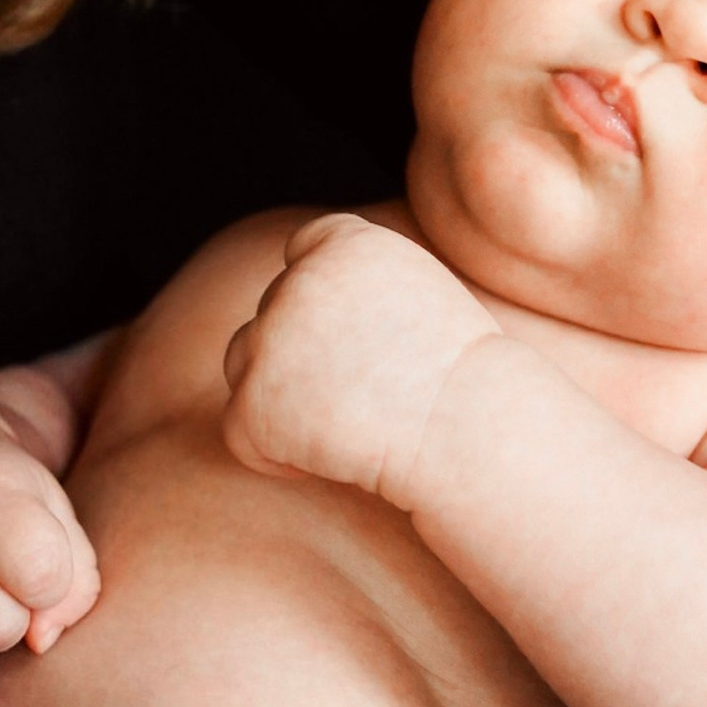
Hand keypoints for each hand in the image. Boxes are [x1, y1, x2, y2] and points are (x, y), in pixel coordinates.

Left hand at [222, 210, 498, 506]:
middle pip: (271, 310)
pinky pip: (239, 431)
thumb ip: (359, 282)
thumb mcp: (421, 295)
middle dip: (300, 353)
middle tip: (359, 397)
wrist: (467, 432)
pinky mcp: (254, 402)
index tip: (349, 339)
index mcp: (346, 244)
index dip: (318, 293)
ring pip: (244, 361)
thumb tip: (309, 300)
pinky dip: (272, 454)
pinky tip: (324, 463)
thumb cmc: (462, 380)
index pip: (304, 248)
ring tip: (340, 426)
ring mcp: (270, 340)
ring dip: (277, 395)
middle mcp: (299, 280)